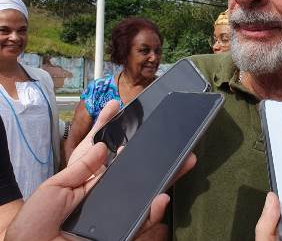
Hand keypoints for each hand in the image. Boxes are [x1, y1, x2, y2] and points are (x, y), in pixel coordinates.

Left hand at [6, 101, 196, 240]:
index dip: (122, 136)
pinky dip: (154, 213)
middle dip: (156, 157)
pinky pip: (142, 223)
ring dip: (166, 179)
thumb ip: (81, 167)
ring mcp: (116, 214)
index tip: (132, 117)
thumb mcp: (54, 188)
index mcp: (88, 181)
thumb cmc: (33, 226)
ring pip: (147, 195)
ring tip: (182, 162)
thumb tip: (105, 145)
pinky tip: (161, 199)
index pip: (110, 154)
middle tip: (176, 142)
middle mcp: (106, 195)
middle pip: (136, 173)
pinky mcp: (121, 233)